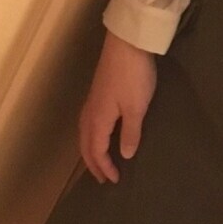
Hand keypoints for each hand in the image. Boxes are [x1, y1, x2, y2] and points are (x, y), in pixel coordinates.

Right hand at [79, 31, 156, 182]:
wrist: (127, 43)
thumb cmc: (133, 77)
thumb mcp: (136, 108)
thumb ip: (131, 133)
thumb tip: (125, 155)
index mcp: (97, 119)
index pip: (97, 151)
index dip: (105, 167)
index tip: (115, 180)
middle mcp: (90, 112)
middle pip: (86, 144)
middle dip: (93, 163)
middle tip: (103, 178)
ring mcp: (92, 101)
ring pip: (86, 133)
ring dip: (91, 150)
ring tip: (99, 161)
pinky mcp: (99, 92)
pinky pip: (90, 123)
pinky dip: (93, 136)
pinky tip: (101, 134)